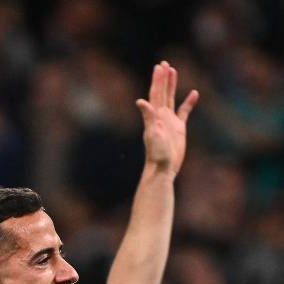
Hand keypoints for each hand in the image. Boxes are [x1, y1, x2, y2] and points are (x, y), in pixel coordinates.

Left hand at [136, 61, 198, 176]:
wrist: (163, 168)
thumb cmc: (157, 154)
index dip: (158, 80)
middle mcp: (161, 116)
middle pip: (162, 93)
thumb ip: (148, 117)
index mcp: (155, 116)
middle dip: (163, 78)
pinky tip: (194, 93)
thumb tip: (141, 101)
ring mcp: (170, 121)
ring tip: (173, 71)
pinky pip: (184, 112)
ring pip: (171, 99)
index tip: (160, 66)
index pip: (156, 94)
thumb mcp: (152, 134)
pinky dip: (189, 103)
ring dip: (172, 85)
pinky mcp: (178, 129)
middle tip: (164, 63)